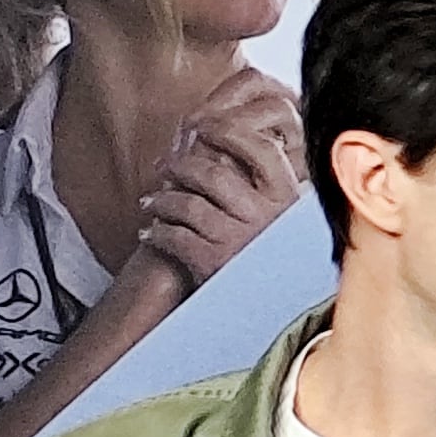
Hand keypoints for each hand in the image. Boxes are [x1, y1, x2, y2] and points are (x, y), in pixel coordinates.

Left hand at [133, 63, 305, 289]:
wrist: (265, 311)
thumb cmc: (270, 256)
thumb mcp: (284, 217)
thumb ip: (272, 181)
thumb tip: (251, 132)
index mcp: (285, 199)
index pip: (259, 149)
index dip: (228, 131)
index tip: (205, 125)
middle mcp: (262, 217)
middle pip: (210, 172)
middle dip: (178, 167)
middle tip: (164, 167)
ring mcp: (236, 239)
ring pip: (184, 204)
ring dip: (160, 201)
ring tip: (151, 202)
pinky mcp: (210, 263)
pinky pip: (173, 236)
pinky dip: (156, 233)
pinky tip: (151, 232)